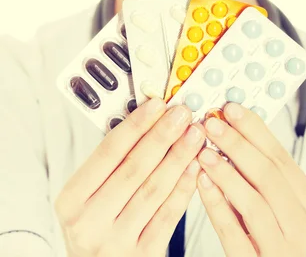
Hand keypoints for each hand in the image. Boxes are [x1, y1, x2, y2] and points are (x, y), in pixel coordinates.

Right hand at [55, 98, 204, 256]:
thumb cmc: (95, 227)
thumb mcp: (88, 196)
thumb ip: (111, 163)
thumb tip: (147, 120)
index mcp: (72, 200)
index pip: (107, 152)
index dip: (135, 125)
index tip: (156, 104)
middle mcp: (90, 222)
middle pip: (133, 168)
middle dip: (162, 135)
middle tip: (181, 114)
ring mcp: (116, 241)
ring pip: (154, 189)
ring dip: (178, 157)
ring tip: (194, 134)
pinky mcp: (143, 255)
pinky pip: (168, 215)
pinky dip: (183, 187)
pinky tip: (193, 167)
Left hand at [197, 103, 305, 256]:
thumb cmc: (265, 232)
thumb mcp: (271, 200)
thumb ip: (259, 169)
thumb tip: (232, 121)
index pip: (282, 159)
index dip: (255, 130)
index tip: (231, 108)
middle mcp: (305, 230)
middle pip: (270, 177)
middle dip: (238, 146)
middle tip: (213, 124)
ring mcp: (284, 252)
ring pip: (254, 204)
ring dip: (226, 173)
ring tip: (204, 151)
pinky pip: (233, 233)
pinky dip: (216, 204)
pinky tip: (201, 182)